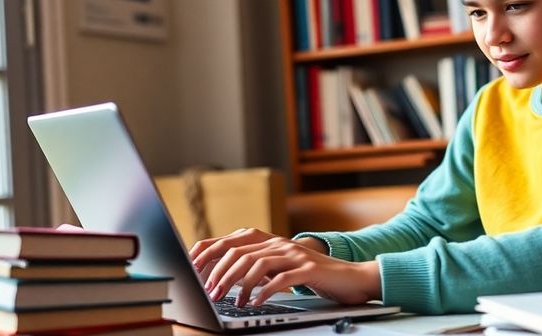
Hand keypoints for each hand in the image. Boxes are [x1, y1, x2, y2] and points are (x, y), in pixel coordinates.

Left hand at [189, 228, 381, 306]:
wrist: (348, 276)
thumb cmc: (309, 275)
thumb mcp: (278, 266)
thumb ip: (255, 264)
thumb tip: (220, 274)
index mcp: (268, 240)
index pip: (230, 241)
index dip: (209, 252)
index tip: (192, 268)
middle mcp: (279, 243)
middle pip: (240, 253)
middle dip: (220, 273)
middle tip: (211, 292)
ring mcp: (294, 254)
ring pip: (257, 264)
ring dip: (240, 284)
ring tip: (233, 301)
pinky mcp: (308, 268)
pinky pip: (281, 278)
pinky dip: (265, 290)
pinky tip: (257, 301)